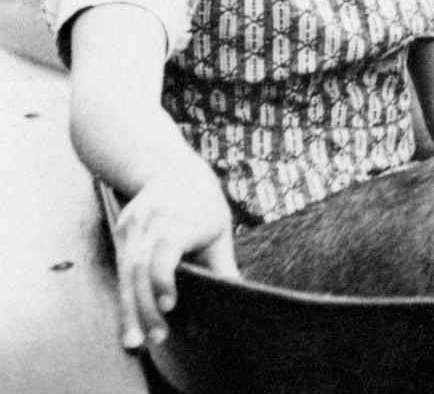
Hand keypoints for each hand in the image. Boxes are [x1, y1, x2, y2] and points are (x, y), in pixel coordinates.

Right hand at [113, 158, 238, 348]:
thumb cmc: (203, 202)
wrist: (170, 168)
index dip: (164, 279)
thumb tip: (236, 296)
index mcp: (182, 217)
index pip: (166, 250)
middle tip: (156, 338)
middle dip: (146, 306)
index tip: (170, 306)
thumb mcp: (219, 227)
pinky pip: (121, 267)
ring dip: (130, 308)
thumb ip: (222, 264)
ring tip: (135, 340)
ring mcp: (134, 223)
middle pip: (141, 267)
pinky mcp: (122, 229)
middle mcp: (154, 219)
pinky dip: (126, 294)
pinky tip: (130, 318)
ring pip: (127, 270)